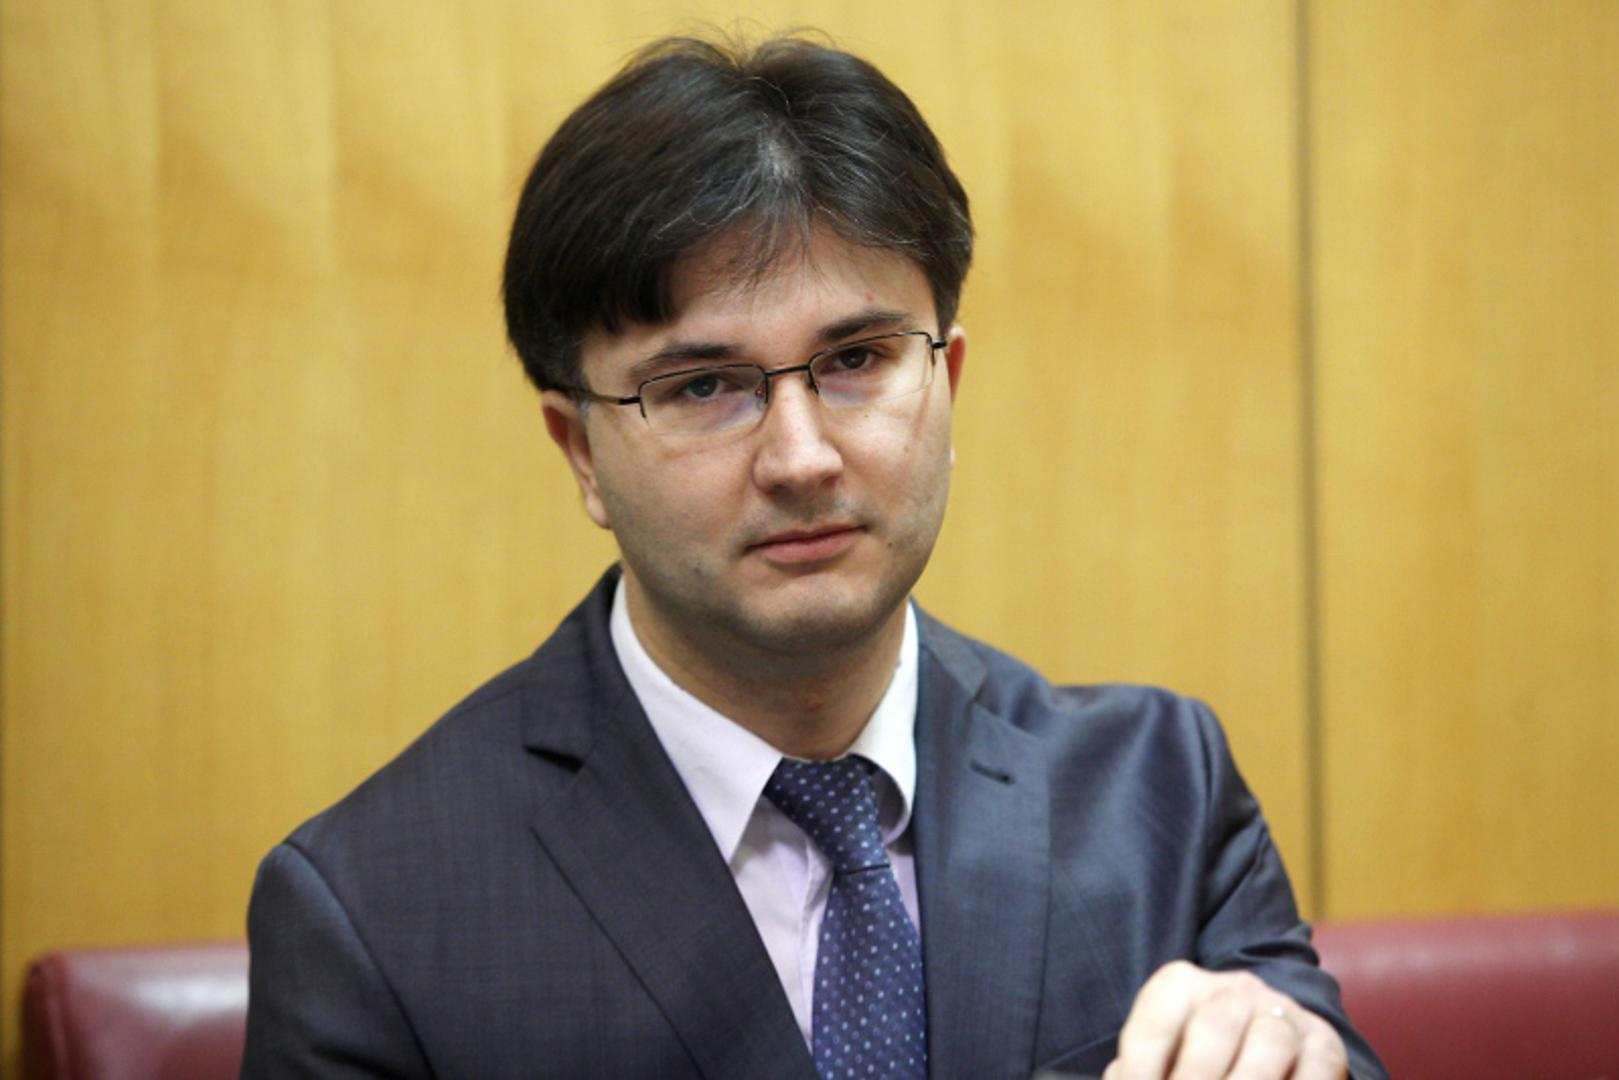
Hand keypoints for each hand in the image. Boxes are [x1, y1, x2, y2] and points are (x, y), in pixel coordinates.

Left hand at [1102, 962, 1347, 1079]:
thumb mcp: (1161, 1060)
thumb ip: (1137, 1074)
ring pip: (1270, 1040)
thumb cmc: (1192, 1062)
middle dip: (1194, 1079)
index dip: (1142, 1065)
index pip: (1159, 1017)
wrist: (1258, 1040)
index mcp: (1182, 985)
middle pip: (1215, 1025)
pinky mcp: (1325, 1045)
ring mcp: (1284, 1013)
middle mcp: (1235, 989)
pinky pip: (1316, 1070)